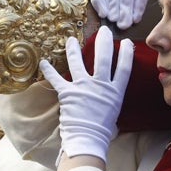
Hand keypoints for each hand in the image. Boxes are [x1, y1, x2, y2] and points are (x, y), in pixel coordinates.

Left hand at [39, 26, 133, 163]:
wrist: (86, 139)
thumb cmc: (101, 130)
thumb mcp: (113, 111)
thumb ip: (111, 97)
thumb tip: (108, 91)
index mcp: (115, 92)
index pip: (123, 69)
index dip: (126, 54)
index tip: (126, 43)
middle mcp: (100, 86)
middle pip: (104, 59)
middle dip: (104, 42)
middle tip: (103, 31)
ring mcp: (83, 87)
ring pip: (78, 62)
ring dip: (74, 49)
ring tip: (71, 39)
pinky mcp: (68, 93)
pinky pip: (56, 78)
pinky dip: (49, 70)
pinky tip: (44, 62)